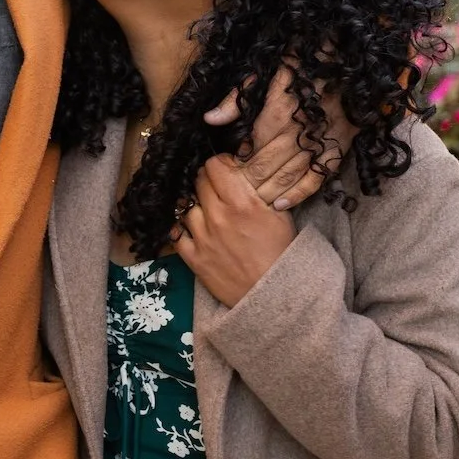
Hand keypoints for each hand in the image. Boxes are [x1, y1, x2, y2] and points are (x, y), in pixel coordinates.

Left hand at [176, 155, 295, 306]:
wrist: (273, 294)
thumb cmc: (281, 254)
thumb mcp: (279, 215)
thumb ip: (259, 191)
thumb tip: (244, 172)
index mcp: (241, 203)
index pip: (214, 165)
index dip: (220, 164)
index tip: (226, 169)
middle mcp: (218, 216)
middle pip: (199, 182)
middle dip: (208, 181)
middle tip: (217, 188)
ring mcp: (202, 238)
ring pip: (186, 206)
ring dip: (196, 205)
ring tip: (208, 211)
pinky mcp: (194, 258)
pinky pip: (177, 235)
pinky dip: (183, 229)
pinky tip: (194, 230)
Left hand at [205, 64, 355, 209]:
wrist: (344, 66)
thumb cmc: (298, 70)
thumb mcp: (263, 76)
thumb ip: (236, 100)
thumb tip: (209, 119)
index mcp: (277, 113)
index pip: (251, 149)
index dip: (237, 166)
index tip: (226, 176)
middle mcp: (297, 131)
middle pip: (267, 166)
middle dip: (249, 185)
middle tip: (234, 199)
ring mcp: (318, 143)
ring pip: (288, 176)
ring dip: (269, 193)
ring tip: (252, 208)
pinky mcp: (336, 149)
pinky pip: (316, 178)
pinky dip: (298, 194)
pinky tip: (280, 205)